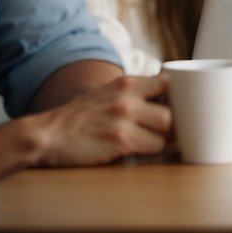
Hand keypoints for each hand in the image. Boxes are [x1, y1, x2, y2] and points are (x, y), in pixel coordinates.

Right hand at [33, 74, 170, 166]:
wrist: (47, 134)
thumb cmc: (80, 117)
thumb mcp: (107, 92)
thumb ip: (134, 91)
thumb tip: (168, 92)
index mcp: (127, 82)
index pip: (171, 81)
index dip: (182, 96)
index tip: (184, 107)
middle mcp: (128, 96)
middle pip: (174, 108)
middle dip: (179, 123)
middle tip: (177, 132)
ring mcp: (124, 117)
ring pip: (167, 128)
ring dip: (167, 139)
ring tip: (162, 143)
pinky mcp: (119, 139)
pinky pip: (153, 146)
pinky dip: (154, 151)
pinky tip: (146, 151)